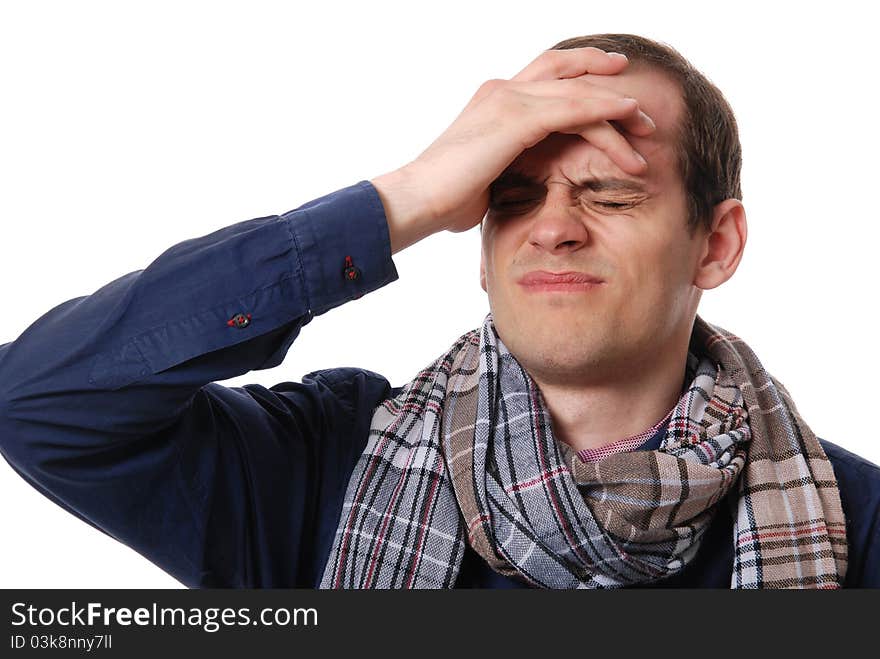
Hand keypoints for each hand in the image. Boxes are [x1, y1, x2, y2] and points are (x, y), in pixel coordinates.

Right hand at [372, 47, 655, 253]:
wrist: (418, 199)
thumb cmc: (445, 199)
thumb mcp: (486, 176)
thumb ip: (509, 166)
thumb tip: (523, 181)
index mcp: (493, 101)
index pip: (546, 76)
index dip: (580, 75)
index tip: (611, 83)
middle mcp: (503, 90)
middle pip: (566, 71)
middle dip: (606, 78)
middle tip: (638, 98)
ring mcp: (510, 99)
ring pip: (577, 92)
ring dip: (617, 105)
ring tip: (647, 124)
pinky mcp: (517, 118)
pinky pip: (574, 108)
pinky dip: (605, 110)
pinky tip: (629, 115)